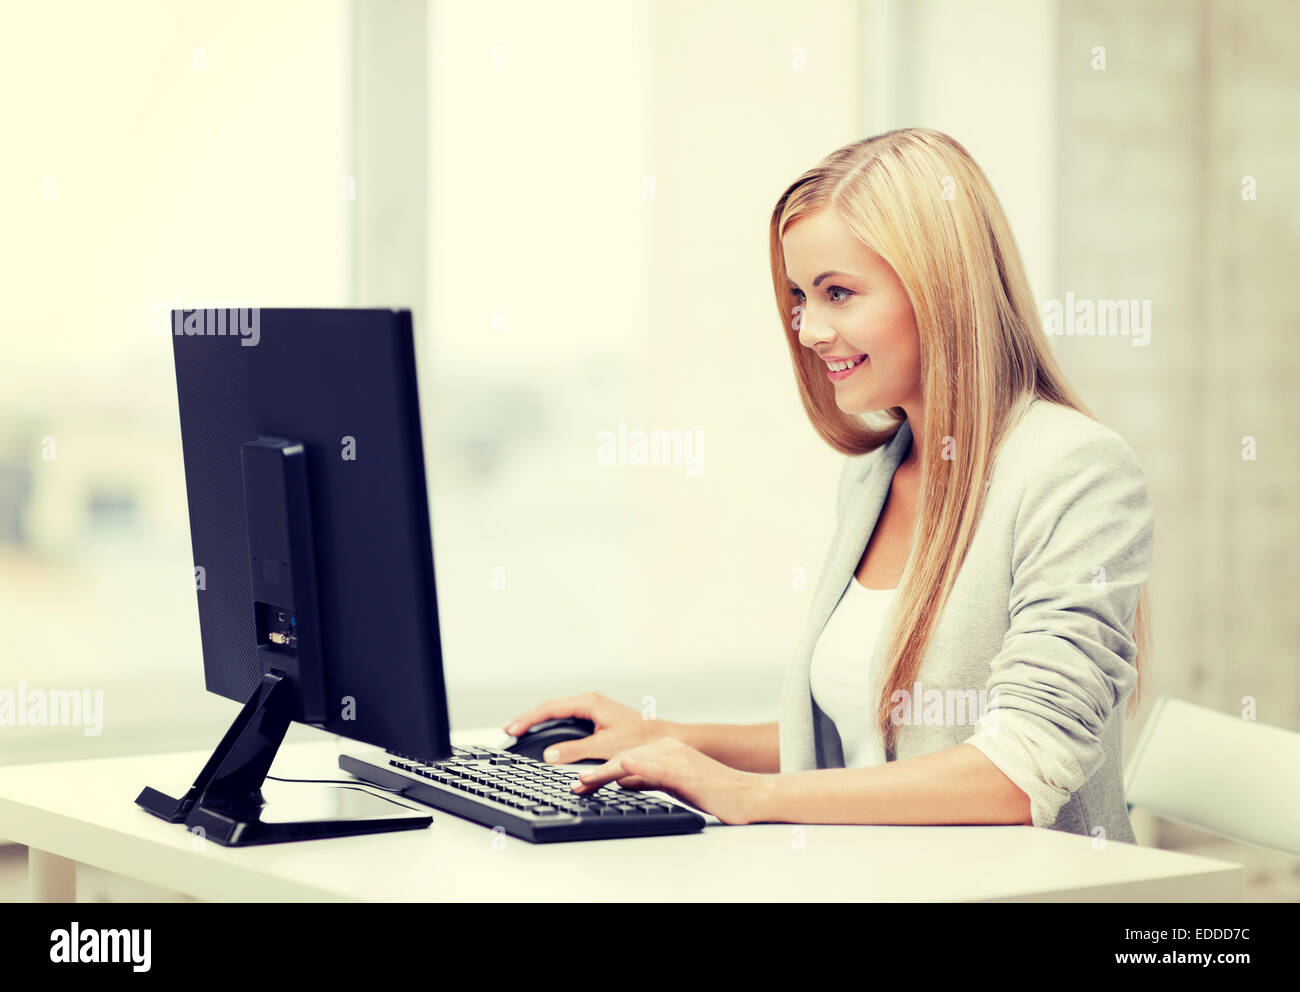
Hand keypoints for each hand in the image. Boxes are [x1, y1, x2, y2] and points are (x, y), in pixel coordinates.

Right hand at [503, 691, 676, 763]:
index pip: (550, 708)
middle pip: (549, 708)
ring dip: (537, 722)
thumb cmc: (639, 739)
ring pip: (556, 713)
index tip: (512, 729)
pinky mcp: (594, 719)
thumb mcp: (605, 746)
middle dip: (527, 719)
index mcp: (589, 702)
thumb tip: (549, 755)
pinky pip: (565, 720)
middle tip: (507, 731)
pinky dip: (550, 727)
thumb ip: (575, 751)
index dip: (528, 719)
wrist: (662, 739)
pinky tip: (542, 736)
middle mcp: (588, 702)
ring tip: (518, 732)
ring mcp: (591, 710)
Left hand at [570, 737, 768, 825]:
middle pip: (622, 757)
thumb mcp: (674, 785)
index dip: (600, 771)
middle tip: (574, 786)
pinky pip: (649, 767)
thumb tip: (621, 780)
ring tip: (581, 783)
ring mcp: (673, 757)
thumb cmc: (715, 792)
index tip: (580, 783)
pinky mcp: (680, 770)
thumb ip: (648, 779)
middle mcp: (667, 748)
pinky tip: (616, 772)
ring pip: (629, 760)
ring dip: (602, 772)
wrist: (747, 795)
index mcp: (665, 750)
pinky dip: (628, 769)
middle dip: (595, 771)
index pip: (624, 758)